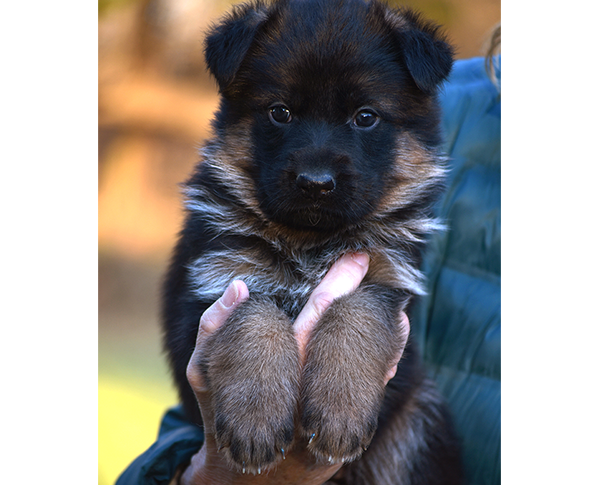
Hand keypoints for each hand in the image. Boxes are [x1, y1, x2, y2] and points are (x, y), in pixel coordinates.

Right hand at [180, 253, 408, 484]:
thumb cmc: (225, 414)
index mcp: (278, 374)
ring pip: (368, 366)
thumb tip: (238, 287)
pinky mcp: (349, 432)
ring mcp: (334, 415)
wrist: (248, 476)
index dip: (337, 286)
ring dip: (384, 333)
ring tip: (397, 304)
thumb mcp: (206, 372)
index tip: (355, 258)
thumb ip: (216, 328)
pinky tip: (396, 337)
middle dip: (361, 300)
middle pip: (346, 337)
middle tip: (371, 268)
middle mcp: (312, 395)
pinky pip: (374, 391)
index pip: (314, 319)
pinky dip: (386, 362)